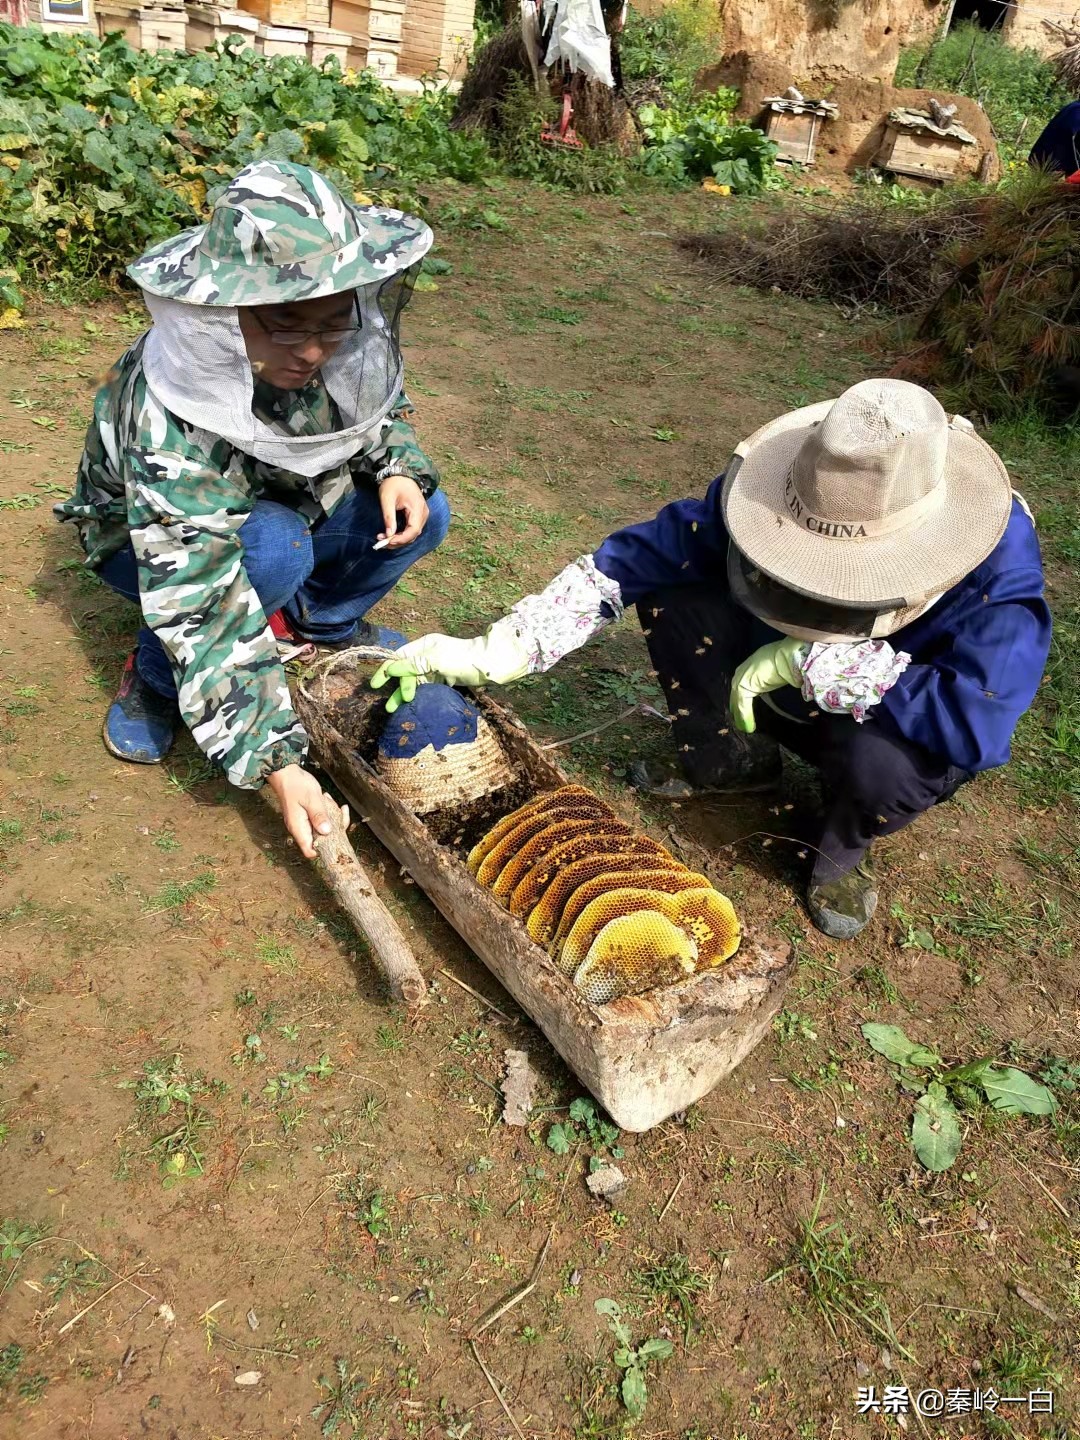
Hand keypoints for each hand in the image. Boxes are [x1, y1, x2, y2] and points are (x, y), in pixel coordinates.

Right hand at [267, 764, 331, 857]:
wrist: (285, 772)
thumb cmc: (296, 785)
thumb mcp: (311, 799)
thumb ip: (319, 816)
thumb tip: (327, 832)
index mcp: (299, 828)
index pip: (310, 851)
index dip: (324, 850)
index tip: (338, 839)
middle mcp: (301, 829)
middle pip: (321, 840)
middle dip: (334, 828)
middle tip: (340, 812)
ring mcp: (304, 822)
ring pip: (323, 828)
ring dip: (331, 816)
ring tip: (328, 800)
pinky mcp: (307, 816)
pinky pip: (321, 819)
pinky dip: (327, 810)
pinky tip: (327, 799)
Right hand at [370, 628, 529, 712]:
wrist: (489, 666)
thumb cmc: (462, 658)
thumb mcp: (435, 660)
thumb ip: (412, 665)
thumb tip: (390, 669)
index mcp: (423, 645)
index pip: (398, 657)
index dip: (386, 670)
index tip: (375, 684)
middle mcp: (427, 656)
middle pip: (405, 672)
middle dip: (397, 687)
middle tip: (391, 705)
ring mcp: (435, 669)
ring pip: (415, 682)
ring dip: (405, 694)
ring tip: (395, 709)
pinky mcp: (444, 680)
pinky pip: (426, 688)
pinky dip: (418, 696)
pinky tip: (411, 706)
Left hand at [378, 475, 428, 548]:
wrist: (400, 474)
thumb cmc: (393, 484)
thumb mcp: (387, 499)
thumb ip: (388, 517)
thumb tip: (388, 535)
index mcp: (418, 508)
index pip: (413, 530)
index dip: (401, 539)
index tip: (387, 542)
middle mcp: (423, 513)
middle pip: (413, 534)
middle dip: (398, 541)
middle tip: (382, 543)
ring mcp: (422, 515)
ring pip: (412, 533)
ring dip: (399, 539)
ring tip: (383, 539)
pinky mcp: (418, 516)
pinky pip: (411, 529)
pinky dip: (401, 534)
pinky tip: (390, 534)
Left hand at [730, 636, 807, 733]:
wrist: (789, 655)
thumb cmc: (788, 659)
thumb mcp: (777, 670)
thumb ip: (772, 678)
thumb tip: (781, 684)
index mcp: (750, 664)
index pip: (742, 684)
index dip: (741, 697)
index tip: (741, 707)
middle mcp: (743, 671)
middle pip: (736, 693)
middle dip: (736, 707)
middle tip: (739, 721)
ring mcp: (741, 679)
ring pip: (737, 701)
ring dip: (741, 716)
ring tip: (743, 728)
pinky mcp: (743, 687)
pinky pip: (742, 705)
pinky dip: (745, 717)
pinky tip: (749, 727)